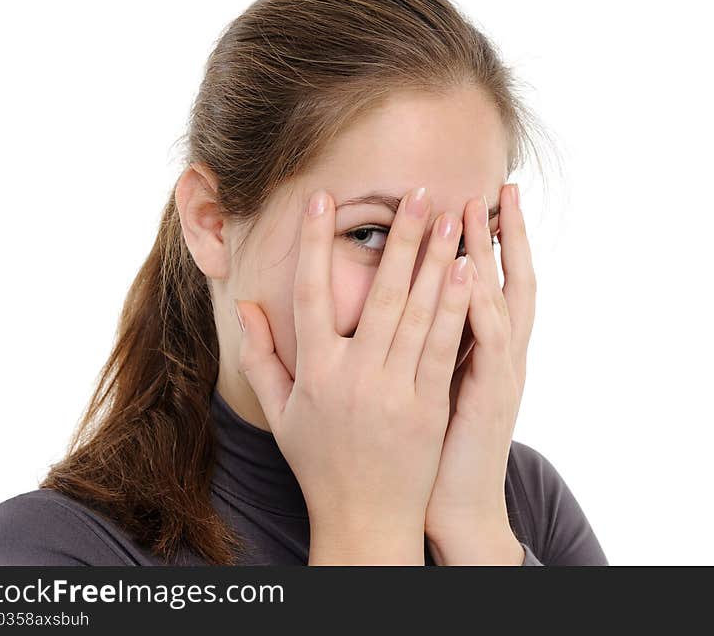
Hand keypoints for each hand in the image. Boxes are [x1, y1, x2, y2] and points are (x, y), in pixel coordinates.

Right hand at [235, 186, 475, 563]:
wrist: (365, 520)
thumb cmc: (320, 461)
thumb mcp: (280, 413)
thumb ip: (259, 357)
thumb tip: (246, 305)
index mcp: (313, 373)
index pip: (310, 295)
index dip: (314, 245)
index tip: (322, 200)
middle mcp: (353, 377)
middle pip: (378, 295)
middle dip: (401, 239)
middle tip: (418, 192)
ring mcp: (394, 393)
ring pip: (417, 315)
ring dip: (436, 261)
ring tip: (452, 217)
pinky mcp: (430, 408)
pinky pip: (444, 348)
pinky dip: (456, 307)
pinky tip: (468, 272)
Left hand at [425, 183, 536, 564]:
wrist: (454, 503)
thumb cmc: (432, 445)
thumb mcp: (432, 386)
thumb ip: (426, 344)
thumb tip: (400, 308)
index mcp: (484, 350)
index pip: (492, 284)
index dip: (490, 243)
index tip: (477, 199)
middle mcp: (501, 354)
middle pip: (511, 281)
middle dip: (504, 234)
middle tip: (499, 187)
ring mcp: (502, 373)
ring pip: (503, 301)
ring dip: (490, 255)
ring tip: (476, 210)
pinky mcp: (491, 395)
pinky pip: (489, 342)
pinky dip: (481, 305)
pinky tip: (467, 272)